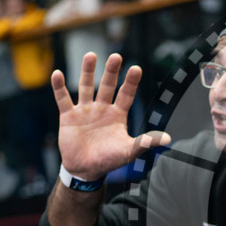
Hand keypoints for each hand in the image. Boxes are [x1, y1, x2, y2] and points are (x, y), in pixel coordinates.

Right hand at [53, 52, 170, 180]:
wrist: (86, 170)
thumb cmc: (109, 160)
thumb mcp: (129, 151)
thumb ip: (146, 142)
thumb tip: (168, 139)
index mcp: (117, 115)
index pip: (126, 94)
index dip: (130, 82)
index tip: (136, 68)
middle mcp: (102, 109)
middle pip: (107, 86)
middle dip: (111, 71)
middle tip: (116, 56)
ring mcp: (85, 111)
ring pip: (86, 87)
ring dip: (87, 72)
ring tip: (91, 55)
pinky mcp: (68, 117)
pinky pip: (63, 99)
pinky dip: (59, 87)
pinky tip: (57, 74)